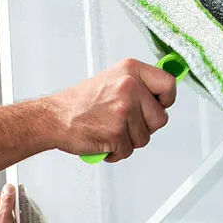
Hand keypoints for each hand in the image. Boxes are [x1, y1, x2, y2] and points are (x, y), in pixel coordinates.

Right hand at [49, 58, 175, 161]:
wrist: (54, 118)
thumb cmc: (78, 103)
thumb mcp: (110, 80)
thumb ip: (136, 85)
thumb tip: (159, 96)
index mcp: (131, 70)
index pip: (168, 84)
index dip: (166, 100)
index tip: (158, 105)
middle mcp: (130, 87)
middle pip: (160, 118)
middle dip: (144, 127)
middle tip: (124, 124)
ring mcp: (124, 110)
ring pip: (144, 138)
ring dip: (128, 141)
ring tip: (109, 130)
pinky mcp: (117, 133)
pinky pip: (128, 151)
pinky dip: (115, 152)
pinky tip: (103, 141)